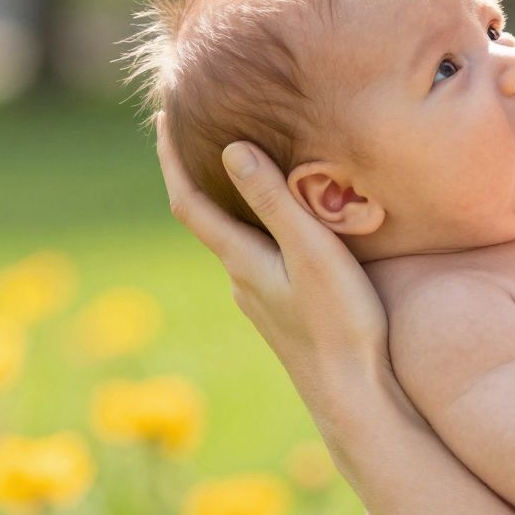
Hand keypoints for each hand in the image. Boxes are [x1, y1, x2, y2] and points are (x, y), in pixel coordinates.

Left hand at [155, 117, 400, 447]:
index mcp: (241, 259)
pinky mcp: (285, 313)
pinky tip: (286, 229)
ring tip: (247, 170)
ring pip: (237, 241)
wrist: (353, 397)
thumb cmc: (339, 321)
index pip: (189, 201)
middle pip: (208, 218)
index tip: (162, 117)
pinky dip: (259, 230)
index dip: (170, 159)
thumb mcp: (312, 252)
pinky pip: (261, 259)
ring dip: (232, 205)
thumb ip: (274, 202)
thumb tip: (231, 149)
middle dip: (201, 175)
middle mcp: (242, 279)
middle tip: (201, 130)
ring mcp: (261, 300)